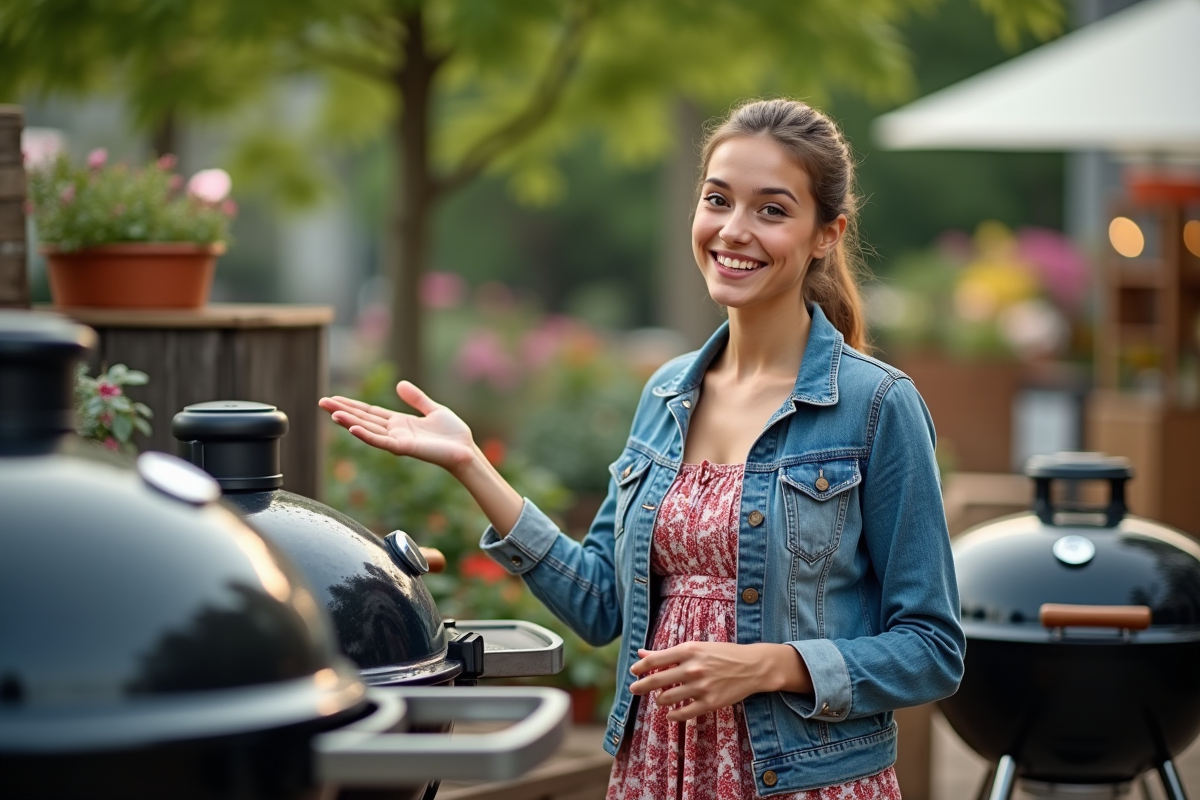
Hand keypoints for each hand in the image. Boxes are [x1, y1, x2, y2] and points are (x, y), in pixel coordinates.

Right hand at [319, 381, 475, 473]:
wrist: (466, 450)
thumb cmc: (452, 434)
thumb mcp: (433, 409)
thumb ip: (416, 398)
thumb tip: (400, 384)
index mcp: (399, 422)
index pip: (370, 412)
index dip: (352, 405)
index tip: (333, 398)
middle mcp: (394, 432)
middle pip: (363, 419)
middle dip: (343, 411)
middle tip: (321, 402)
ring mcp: (397, 441)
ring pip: (368, 430)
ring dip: (350, 422)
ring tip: (332, 413)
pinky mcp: (404, 448)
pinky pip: (382, 441)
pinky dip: (367, 435)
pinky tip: (353, 428)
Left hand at [629, 642, 810, 721]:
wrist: (752, 666)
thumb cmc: (721, 654)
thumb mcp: (695, 647)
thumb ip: (667, 653)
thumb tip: (641, 653)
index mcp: (688, 651)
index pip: (654, 660)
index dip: (640, 667)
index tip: (633, 672)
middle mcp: (692, 669)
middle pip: (656, 681)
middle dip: (641, 686)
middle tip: (633, 689)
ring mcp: (701, 687)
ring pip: (667, 699)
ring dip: (659, 700)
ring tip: (660, 698)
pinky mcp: (710, 703)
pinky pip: (682, 714)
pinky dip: (672, 715)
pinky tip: (670, 713)